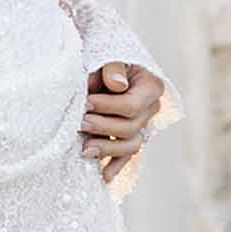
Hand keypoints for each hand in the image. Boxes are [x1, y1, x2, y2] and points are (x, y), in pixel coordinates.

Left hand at [81, 62, 163, 184]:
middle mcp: (151, 109)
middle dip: (103, 127)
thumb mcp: (110, 55)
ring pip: (130, 145)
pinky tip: (104, 176)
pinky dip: (116, 166)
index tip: (86, 102)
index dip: (108, 107)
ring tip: (84, 149)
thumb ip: (113, 67)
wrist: (104, 63)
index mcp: (151, 87)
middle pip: (130, 128)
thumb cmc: (106, 55)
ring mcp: (142, 125)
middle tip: (80, 122)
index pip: (132, 106)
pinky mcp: (129, 136)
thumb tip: (117, 84)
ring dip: (107, 149)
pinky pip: (126, 155)